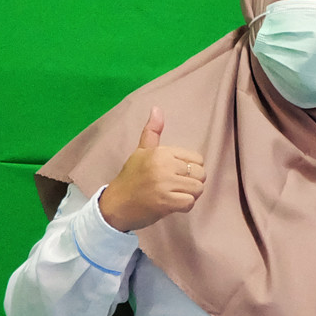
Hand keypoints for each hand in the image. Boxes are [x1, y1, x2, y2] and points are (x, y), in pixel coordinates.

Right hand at [98, 107, 205, 232]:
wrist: (115, 205)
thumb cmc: (131, 178)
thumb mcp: (141, 152)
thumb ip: (152, 131)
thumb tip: (157, 108)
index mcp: (160, 152)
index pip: (197, 159)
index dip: (190, 169)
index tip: (176, 174)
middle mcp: (163, 165)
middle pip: (200, 174)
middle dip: (192, 183)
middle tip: (176, 187)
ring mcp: (164, 184)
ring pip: (198, 189)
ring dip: (189, 195)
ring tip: (174, 195)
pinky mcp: (165, 202)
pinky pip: (190, 203)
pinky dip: (184, 207)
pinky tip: (172, 205)